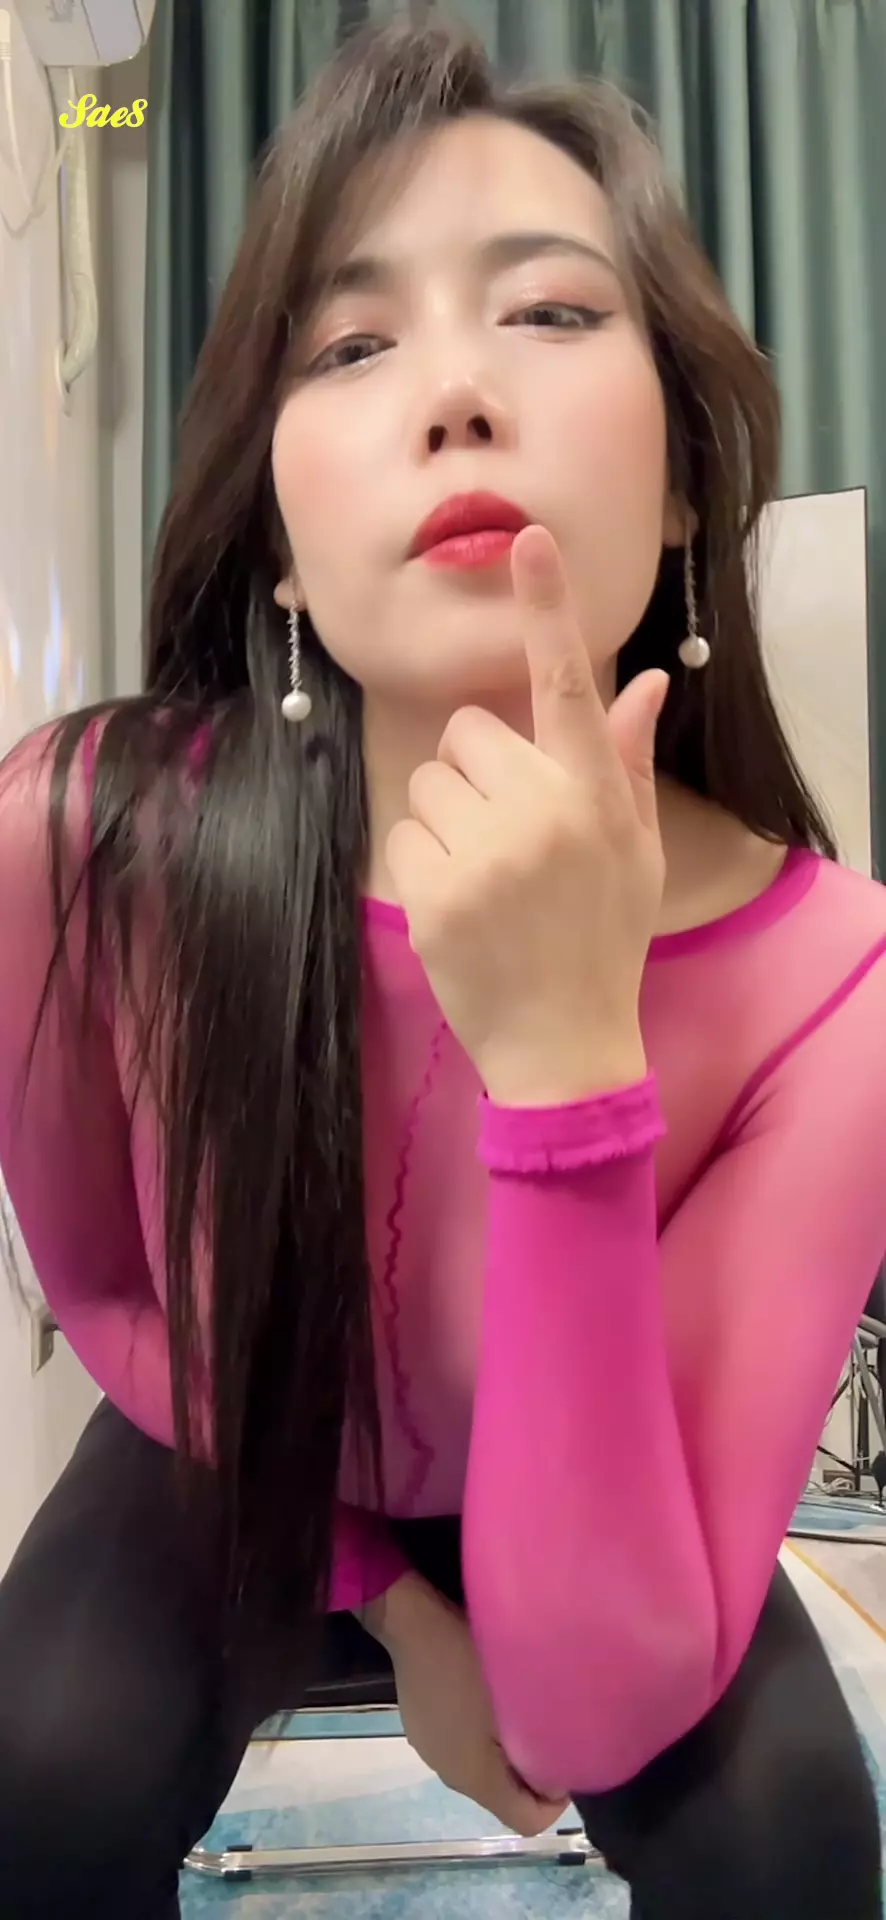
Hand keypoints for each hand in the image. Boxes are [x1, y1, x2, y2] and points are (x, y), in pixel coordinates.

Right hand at [364, 1571, 569, 1835]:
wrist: (413, 1622)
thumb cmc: (467, 1660)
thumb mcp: (514, 1699)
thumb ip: (540, 1745)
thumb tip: (556, 1774)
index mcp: (473, 1778)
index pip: (525, 1822)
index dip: (553, 1803)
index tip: (567, 1762)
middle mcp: (450, 1775)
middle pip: (503, 1798)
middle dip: (532, 1775)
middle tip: (549, 1732)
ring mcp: (432, 1752)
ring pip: (484, 1772)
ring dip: (507, 1755)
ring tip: (522, 1714)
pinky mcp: (423, 1729)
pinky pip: (464, 1750)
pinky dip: (484, 1739)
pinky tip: (488, 1702)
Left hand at [385, 526, 668, 1104]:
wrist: (563, 1046)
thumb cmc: (603, 940)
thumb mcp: (635, 851)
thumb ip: (630, 762)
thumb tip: (643, 684)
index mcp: (596, 795)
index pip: (566, 685)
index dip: (546, 607)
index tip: (526, 539)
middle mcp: (542, 811)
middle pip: (465, 733)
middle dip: (475, 771)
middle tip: (505, 833)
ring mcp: (486, 853)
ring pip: (428, 782)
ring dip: (447, 818)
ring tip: (486, 876)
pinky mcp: (435, 891)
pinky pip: (405, 834)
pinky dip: (424, 864)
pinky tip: (460, 905)